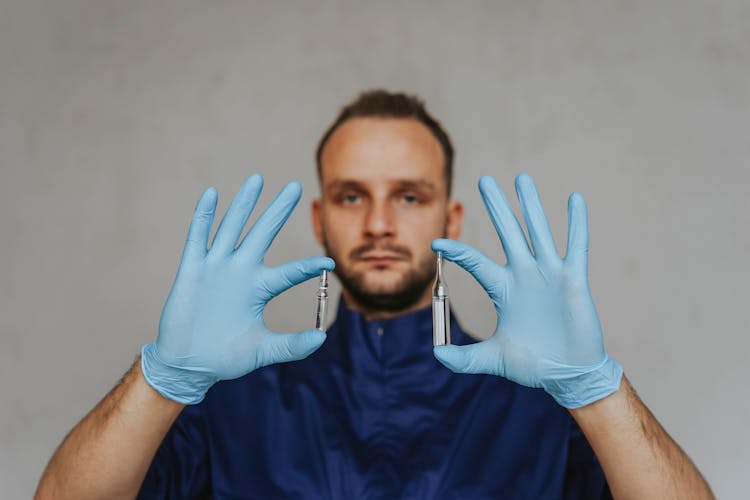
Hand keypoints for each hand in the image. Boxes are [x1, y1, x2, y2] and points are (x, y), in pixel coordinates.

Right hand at [141, 175, 333, 403]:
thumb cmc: (226, 357)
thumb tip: (321, 339)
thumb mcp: (264, 351)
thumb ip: (292, 346)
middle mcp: (241, 271)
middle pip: (263, 233)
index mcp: (260, 288)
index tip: (329, 262)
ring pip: (233, 227)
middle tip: (296, 187)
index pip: (289, 272)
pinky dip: (205, 216)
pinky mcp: (193, 269)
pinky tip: (213, 194)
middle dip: (279, 210)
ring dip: (245, 203)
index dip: (307, 266)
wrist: (188, 363)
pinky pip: (199, 237)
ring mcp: (216, 267)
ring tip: (258, 179)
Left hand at [432, 174, 621, 407]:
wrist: (568, 374)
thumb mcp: (493, 359)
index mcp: (503, 289)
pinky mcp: (573, 279)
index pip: (475, 261)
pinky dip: (576, 223)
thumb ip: (464, 358)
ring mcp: (549, 274)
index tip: (437, 242)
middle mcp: (524, 274)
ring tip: (521, 178)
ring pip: (538, 231)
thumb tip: (437, 355)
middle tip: (484, 180)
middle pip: (507, 232)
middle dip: (496, 206)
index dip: (457, 251)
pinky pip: (575, 245)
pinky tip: (574, 199)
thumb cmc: (534, 364)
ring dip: (530, 205)